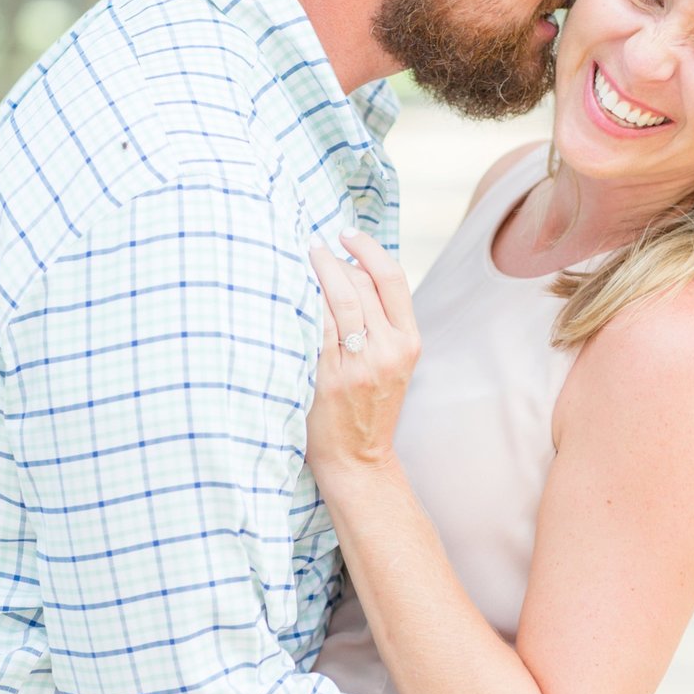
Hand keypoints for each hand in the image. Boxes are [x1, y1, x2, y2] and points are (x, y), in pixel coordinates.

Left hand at [306, 231, 420, 478]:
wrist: (358, 460)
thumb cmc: (368, 409)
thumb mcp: (391, 366)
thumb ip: (381, 327)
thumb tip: (349, 275)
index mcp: (408, 343)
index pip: (391, 279)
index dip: (368, 249)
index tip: (346, 234)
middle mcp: (388, 351)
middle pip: (360, 283)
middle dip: (333, 259)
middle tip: (311, 247)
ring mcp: (358, 365)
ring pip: (338, 300)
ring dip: (315, 272)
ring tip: (298, 259)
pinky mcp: (329, 379)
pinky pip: (314, 328)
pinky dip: (301, 304)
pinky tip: (285, 292)